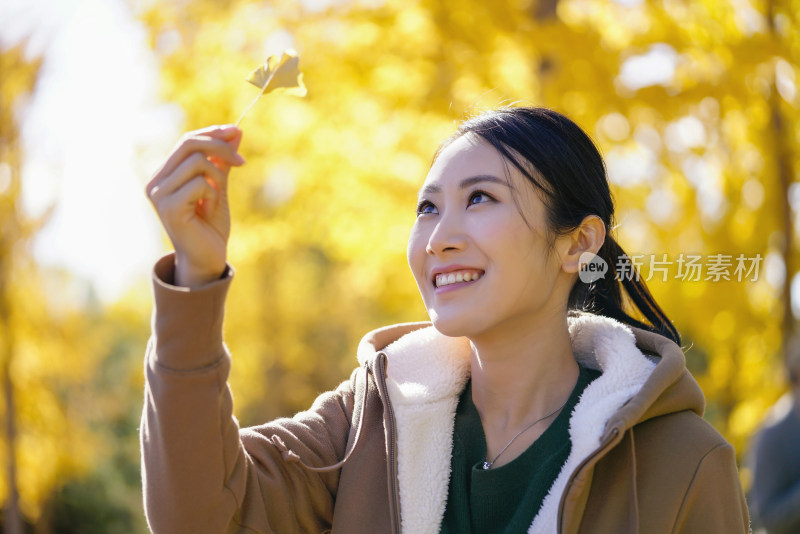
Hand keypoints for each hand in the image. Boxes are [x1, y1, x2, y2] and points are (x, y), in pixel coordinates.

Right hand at [146, 125, 244, 286]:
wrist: (207, 258)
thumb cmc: (210, 226)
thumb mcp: (219, 186)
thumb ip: (223, 161)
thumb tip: (236, 132)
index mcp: (164, 174)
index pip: (186, 141)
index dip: (213, 133)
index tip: (237, 131)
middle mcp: (155, 182)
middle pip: (188, 143)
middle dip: (220, 146)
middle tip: (241, 161)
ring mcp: (158, 195)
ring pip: (196, 162)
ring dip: (217, 177)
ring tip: (217, 197)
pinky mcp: (168, 207)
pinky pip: (199, 183)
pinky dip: (213, 193)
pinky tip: (209, 209)